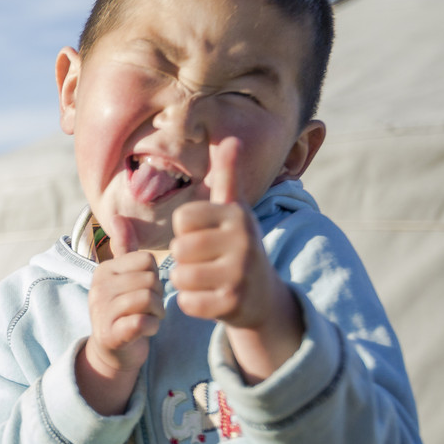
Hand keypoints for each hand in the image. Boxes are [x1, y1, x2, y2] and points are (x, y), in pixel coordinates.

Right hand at [77, 216, 164, 415]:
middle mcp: (99, 287)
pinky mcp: (111, 334)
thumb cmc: (125, 312)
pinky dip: (151, 327)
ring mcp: (102, 311)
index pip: (146, 260)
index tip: (148, 292)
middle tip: (151, 309)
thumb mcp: (125, 279)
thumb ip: (125, 249)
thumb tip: (118, 217)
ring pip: (147, 299)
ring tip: (150, 319)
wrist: (113, 353)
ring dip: (157, 313)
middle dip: (159, 297)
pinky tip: (146, 330)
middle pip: (150, 280)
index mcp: (104, 270)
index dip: (156, 276)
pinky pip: (141, 321)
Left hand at [167, 140, 301, 382]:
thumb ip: (229, 176)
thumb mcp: (236, 211)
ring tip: (209, 280)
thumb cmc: (239, 247)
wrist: (264, 298)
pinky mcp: (232, 304)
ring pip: (180, 276)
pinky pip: (187, 302)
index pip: (183, 219)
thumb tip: (232, 139)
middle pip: (179, 248)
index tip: (207, 237)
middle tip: (208, 263)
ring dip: (187, 282)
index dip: (187, 232)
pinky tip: (211, 298)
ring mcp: (239, 274)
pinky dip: (192, 303)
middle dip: (186, 259)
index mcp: (238, 216)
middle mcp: (243, 242)